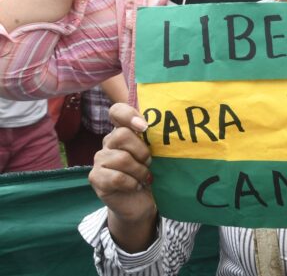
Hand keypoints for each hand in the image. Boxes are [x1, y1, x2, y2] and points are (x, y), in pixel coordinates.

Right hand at [89, 103, 154, 223]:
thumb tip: (163, 127)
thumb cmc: (150, 173)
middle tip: (150, 162)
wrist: (140, 202)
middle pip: (122, 135)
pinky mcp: (95, 178)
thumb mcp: (155, 153)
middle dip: (142, 151)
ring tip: (145, 177)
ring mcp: (99, 159)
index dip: (128, 115)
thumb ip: (153, 139)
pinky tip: (136, 186)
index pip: (117, 111)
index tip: (144, 127)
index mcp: (123, 131)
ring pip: (121, 158)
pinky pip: (117, 177)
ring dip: (140, 170)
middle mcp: (109, 142)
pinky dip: (132, 183)